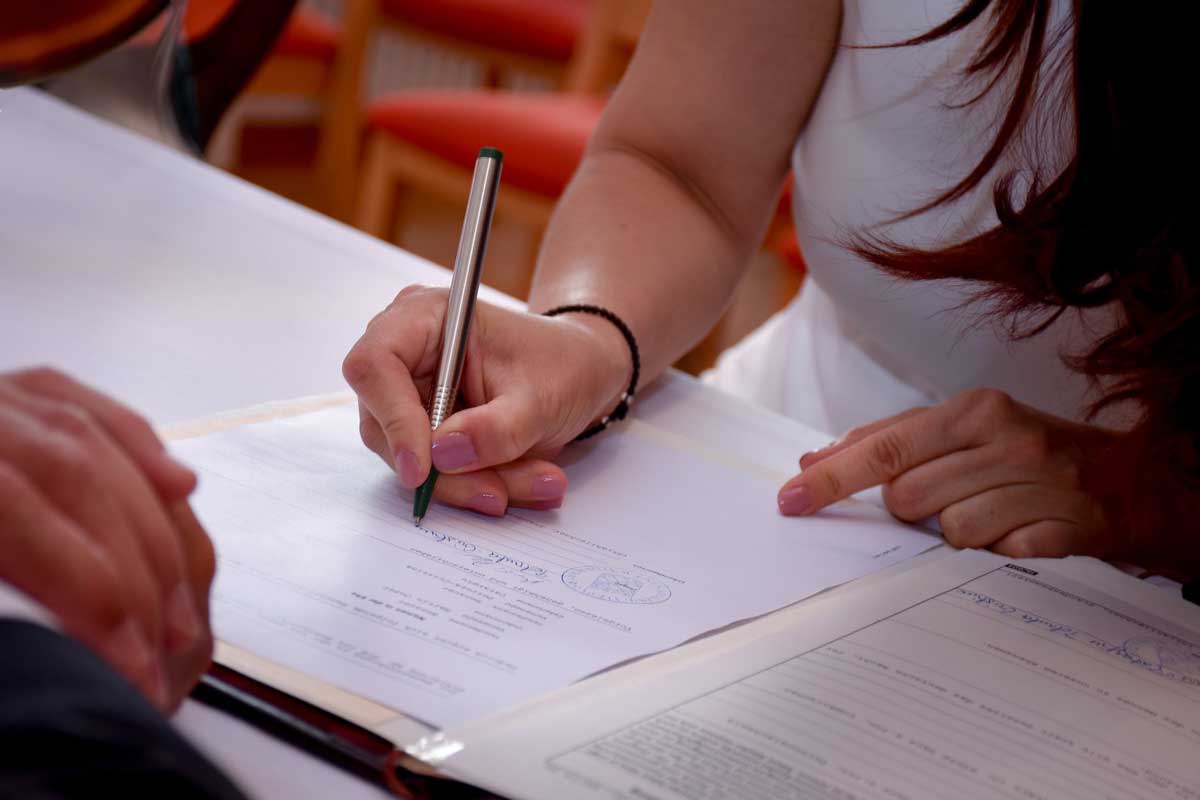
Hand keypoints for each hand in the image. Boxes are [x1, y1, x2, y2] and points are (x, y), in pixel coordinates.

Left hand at [0, 368, 214, 710]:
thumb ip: (7, 596)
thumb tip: (73, 651)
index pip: (33, 531)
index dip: (100, 608)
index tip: (136, 677)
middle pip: (83, 485)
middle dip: (145, 577)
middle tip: (172, 652)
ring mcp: (2, 396)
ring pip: (100, 447)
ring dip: (158, 529)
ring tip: (184, 604)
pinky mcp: (15, 390)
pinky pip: (88, 406)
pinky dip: (143, 446)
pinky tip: (179, 487)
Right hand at [343, 286, 630, 514]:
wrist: (581, 373)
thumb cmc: (563, 365)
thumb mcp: (543, 398)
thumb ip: (497, 429)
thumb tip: (442, 454)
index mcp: (424, 317)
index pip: (375, 365)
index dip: (392, 419)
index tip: (423, 469)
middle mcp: (405, 354)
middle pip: (384, 424)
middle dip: (444, 471)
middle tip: (499, 494)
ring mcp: (410, 394)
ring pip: (411, 458)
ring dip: (469, 484)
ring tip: (538, 483)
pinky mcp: (424, 429)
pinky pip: (434, 472)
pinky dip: (477, 484)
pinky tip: (525, 481)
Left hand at [777, 388, 1121, 558]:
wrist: (1132, 481)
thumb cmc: (1027, 452)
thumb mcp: (964, 429)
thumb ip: (889, 439)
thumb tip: (814, 460)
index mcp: (975, 410)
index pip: (885, 448)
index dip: (833, 478)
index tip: (790, 499)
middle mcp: (1008, 441)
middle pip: (910, 499)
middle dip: (913, 510)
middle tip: (947, 498)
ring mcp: (1041, 487)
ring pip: (951, 533)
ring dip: (957, 533)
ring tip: (991, 513)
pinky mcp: (1067, 531)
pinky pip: (1000, 557)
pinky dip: (999, 552)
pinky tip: (1018, 531)